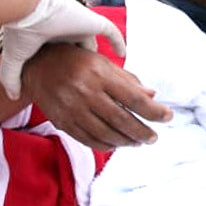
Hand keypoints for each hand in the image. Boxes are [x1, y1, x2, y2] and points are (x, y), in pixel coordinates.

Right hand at [0, 0, 126, 99]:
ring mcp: (81, 27)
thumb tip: (13, 96)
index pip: (61, 57)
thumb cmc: (21, 30)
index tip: (69, 86)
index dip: (65, 69)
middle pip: (79, 53)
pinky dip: (117, 42)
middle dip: (84, 67)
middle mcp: (66, 33)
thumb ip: (11, 77)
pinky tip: (122, 54)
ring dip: (102, 59)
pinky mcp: (93, 22)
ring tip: (112, 78)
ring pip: (95, 45)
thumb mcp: (15, 57)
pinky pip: (111, 33)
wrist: (29, 7)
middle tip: (93, 88)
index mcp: (49, 40)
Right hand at [23, 43, 171, 149]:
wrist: (37, 66)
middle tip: (154, 137)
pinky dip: (106, 144)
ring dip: (127, 141)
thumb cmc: (76, 61)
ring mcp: (73, 109)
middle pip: (122, 120)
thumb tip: (152, 96)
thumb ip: (128, 80)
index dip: (154, 111)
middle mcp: (86, 93)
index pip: (134, 98)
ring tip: (139, 142)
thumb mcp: (103, 62)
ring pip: (106, 134)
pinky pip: (89, 140)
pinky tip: (117, 143)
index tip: (168, 116)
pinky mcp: (63, 122)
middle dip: (143, 132)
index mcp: (100, 74)